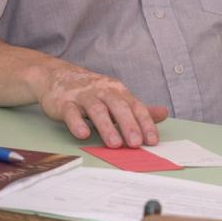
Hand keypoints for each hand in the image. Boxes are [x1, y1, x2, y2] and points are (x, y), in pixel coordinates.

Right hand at [29, 62, 167, 147]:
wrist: (57, 76)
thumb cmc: (92, 91)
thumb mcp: (116, 97)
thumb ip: (138, 108)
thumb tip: (164, 113)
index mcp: (118, 91)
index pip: (136, 107)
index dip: (145, 123)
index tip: (153, 140)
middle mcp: (103, 91)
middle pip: (118, 107)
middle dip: (129, 125)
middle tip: (136, 143)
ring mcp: (83, 96)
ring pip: (97, 110)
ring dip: (106, 127)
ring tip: (115, 144)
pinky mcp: (63, 102)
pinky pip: (71, 112)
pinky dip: (77, 123)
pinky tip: (83, 134)